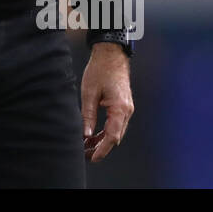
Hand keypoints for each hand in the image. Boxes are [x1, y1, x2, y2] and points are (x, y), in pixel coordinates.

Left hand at [80, 43, 133, 162]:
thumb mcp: (89, 93)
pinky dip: (106, 131)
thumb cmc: (100, 70)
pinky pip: (116, 123)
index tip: (92, 157)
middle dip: (101, 147)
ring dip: (103, 140)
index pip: (112, 136)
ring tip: (87, 145)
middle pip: (116, 137)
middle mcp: (127, 110)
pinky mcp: (123, 105)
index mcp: (120, 108)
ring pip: (116, 131)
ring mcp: (127, 108)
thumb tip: (86, 134)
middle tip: (86, 154)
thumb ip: (88, 115)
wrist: (111, 54)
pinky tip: (94, 135)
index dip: (102, 150)